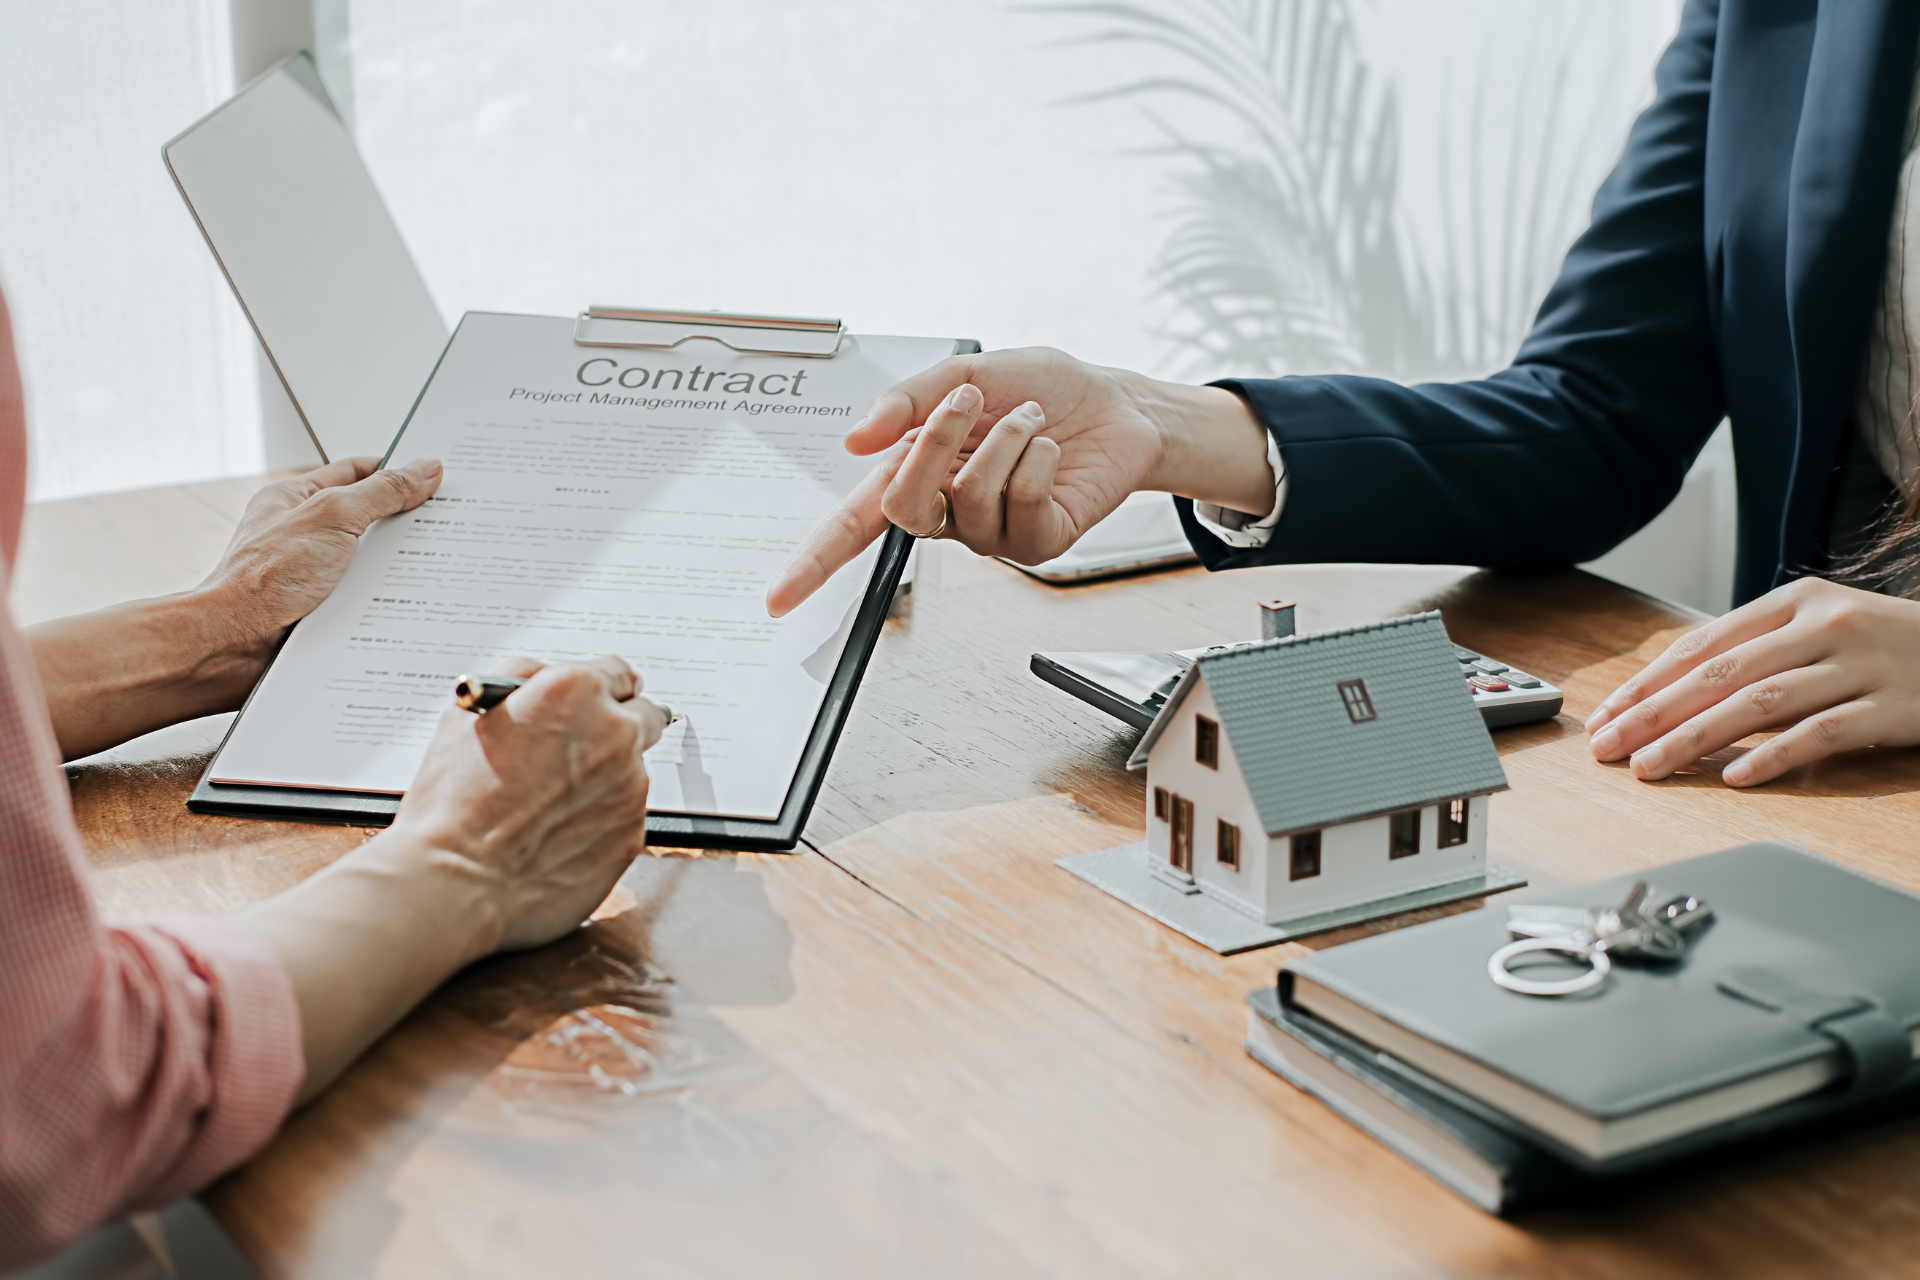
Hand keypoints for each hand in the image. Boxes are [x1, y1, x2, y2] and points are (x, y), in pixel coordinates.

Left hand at [26, 455, 443, 758]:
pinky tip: (411, 606)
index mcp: (297, 499)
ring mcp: (314, 575)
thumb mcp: (332, 516)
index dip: (395, 470)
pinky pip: (368, 600)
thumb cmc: (263, 580)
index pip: (356, 472)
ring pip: (372, 564)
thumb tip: (424, 468)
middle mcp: (304, 535)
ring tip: (433, 567)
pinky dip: (389, 603)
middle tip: (447, 524)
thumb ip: (382, 491)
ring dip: (399, 569)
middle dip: (405, 522)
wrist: (235, 646)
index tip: (435, 476)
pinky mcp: (324, 611)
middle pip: (369, 518)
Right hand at [390, 654, 667, 951]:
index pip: (618, 673)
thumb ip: (524, 681)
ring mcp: (630, 784)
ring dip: (606, 778)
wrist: (458, 880)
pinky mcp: (633, 832)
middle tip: (587, 747)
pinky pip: (625, 816)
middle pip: (644, 717)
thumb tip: (545, 676)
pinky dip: (601, 820)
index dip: (607, 687)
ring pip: (632, 771)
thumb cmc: (454, 802)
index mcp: (575, 691)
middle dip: (620, 727)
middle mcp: (614, 732)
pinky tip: (557, 833)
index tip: (608, 697)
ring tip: (550, 804)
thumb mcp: (471, 714)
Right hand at [765, 348, 1272, 615]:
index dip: (812, 563)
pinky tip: (1052, 450)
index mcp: (916, 473)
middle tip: (969, 400)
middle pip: (905, 506)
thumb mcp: (964, 373)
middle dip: (934, 443)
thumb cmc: (1039, 388)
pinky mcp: (1039, 545)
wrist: (1116, 402)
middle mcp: (947, 511)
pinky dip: (1038, 459)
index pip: (851, 527)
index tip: (776, 599)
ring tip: (1031, 419)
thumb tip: (856, 438)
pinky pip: (1021, 504)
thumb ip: (907, 400)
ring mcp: (992, 534)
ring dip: (1005, 439)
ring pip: (970, 497)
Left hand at [1585, 577, 1919, 785]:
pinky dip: (1776, 756)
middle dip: (1655, 715)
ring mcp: (1860, 664)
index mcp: (1793, 602)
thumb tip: (1670, 693)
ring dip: (1696, 739)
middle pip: (1720, 675)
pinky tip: (1736, 777)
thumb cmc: (1884, 646)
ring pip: (1760, 704)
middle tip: (1610, 748)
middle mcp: (1822, 625)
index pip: (1701, 645)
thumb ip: (1755, 653)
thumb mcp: (1818, 630)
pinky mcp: (1894, 705)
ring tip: (1652, 766)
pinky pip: (1823, 733)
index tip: (1606, 716)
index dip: (1648, 684)